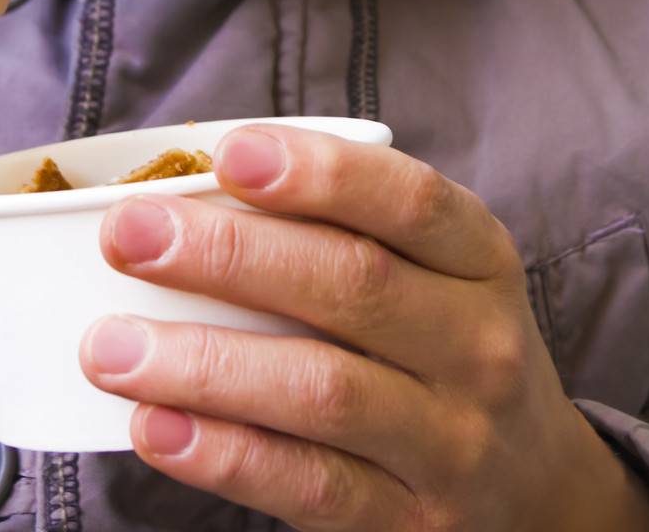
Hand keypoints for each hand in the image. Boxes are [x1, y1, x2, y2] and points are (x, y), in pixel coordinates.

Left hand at [79, 125, 648, 530]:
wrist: (539, 491)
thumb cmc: (441, 342)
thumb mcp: (431, 271)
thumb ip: (337, 227)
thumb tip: (180, 189)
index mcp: (478, 258)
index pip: (409, 201)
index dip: (320, 172)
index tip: (229, 153)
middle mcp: (476, 344)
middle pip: (351, 285)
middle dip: (229, 256)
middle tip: (127, 237)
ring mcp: (449, 440)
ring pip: (320, 389)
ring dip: (204, 363)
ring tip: (108, 345)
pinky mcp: (410, 522)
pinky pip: (308, 485)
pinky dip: (223, 453)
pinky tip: (153, 427)